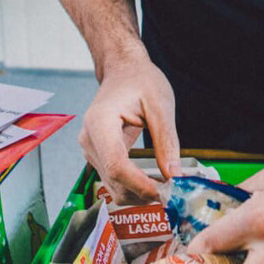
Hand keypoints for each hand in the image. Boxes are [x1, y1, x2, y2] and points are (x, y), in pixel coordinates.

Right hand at [78, 54, 181, 202]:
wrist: (123, 70)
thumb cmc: (140, 80)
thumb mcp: (160, 105)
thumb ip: (166, 141)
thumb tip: (174, 175)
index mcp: (100, 122)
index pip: (116, 165)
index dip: (140, 184)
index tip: (165, 192)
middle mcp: (89, 139)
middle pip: (114, 180)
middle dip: (143, 192)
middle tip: (174, 192)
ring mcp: (91, 149)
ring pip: (113, 185)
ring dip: (139, 193)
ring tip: (167, 186)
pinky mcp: (98, 155)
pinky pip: (114, 179)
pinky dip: (134, 185)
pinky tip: (153, 181)